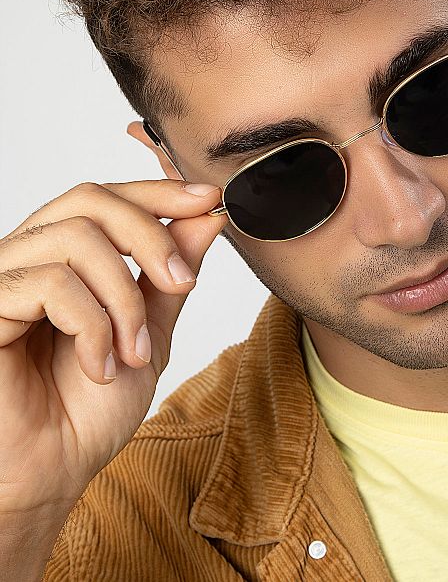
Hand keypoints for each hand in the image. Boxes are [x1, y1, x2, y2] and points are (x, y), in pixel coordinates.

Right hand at [0, 180, 226, 515]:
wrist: (52, 475)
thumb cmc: (88, 410)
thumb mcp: (148, 333)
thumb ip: (168, 277)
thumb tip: (205, 217)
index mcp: (61, 257)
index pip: (104, 197)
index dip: (156, 192)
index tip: (207, 200)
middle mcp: (27, 257)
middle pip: (89, 200)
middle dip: (149, 235)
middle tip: (181, 281)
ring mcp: (3, 279)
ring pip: (75, 238)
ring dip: (123, 296)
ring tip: (132, 350)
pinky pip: (49, 284)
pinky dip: (91, 326)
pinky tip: (99, 368)